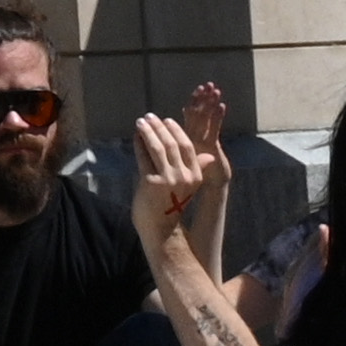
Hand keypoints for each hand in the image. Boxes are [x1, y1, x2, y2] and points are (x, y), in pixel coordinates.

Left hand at [129, 87, 230, 259]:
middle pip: (171, 144)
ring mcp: (167, 179)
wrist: (160, 229)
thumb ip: (195, 169)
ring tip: (141, 122)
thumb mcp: (189, 187)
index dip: (176, 131)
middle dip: (160, 127)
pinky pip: (143, 157)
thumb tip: (210, 156)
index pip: (188, 146)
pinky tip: (135, 136)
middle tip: (150, 116)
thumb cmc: (171, 205)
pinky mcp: (150, 182)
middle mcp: (184, 176)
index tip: (167, 120)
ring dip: (148, 132)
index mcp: (196, 175)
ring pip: (157, 148)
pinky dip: (139, 144)